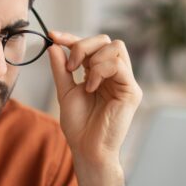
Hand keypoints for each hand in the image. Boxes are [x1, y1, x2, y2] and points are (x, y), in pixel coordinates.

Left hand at [47, 32, 142, 185]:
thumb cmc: (79, 126)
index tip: (53, 36)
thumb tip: (53, 45)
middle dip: (83, 46)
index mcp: (100, 73)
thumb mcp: (65, 91)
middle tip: (70, 66)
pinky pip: (119, 65)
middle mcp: (115, 75)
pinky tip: (91, 86)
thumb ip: (61, 69)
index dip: (72, 37)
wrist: (87, 149)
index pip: (92, 45)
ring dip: (93, 58)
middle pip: (106, 40)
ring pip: (116, 47)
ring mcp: (125, 82)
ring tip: (83, 79)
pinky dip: (101, 70)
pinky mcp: (132, 91)